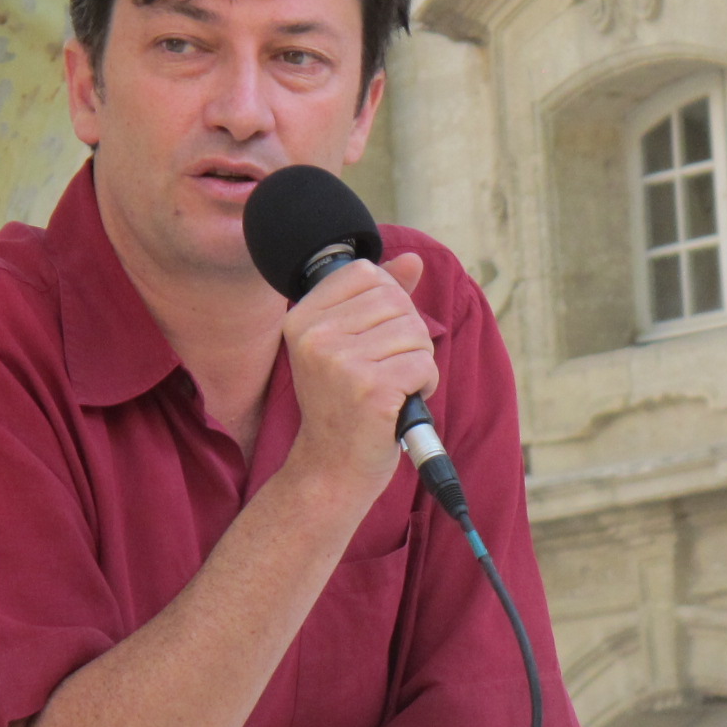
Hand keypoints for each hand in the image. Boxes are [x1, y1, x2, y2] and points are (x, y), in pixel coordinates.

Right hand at [281, 252, 434, 502]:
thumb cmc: (344, 403)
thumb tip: (413, 260)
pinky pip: (424, 365)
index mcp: (302, 319)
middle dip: (408, 335)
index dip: (389, 303)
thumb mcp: (349, 343)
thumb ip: (378, 297)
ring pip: (415, 333)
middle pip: (397, 301)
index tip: (375, 337)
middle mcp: (315, 337)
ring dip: (418, 362)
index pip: (367, 274)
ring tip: (392, 387)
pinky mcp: (370, 390)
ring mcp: (341, 363)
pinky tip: (400, 403)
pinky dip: (424, 384)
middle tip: (387, 368)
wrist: (332, 466)